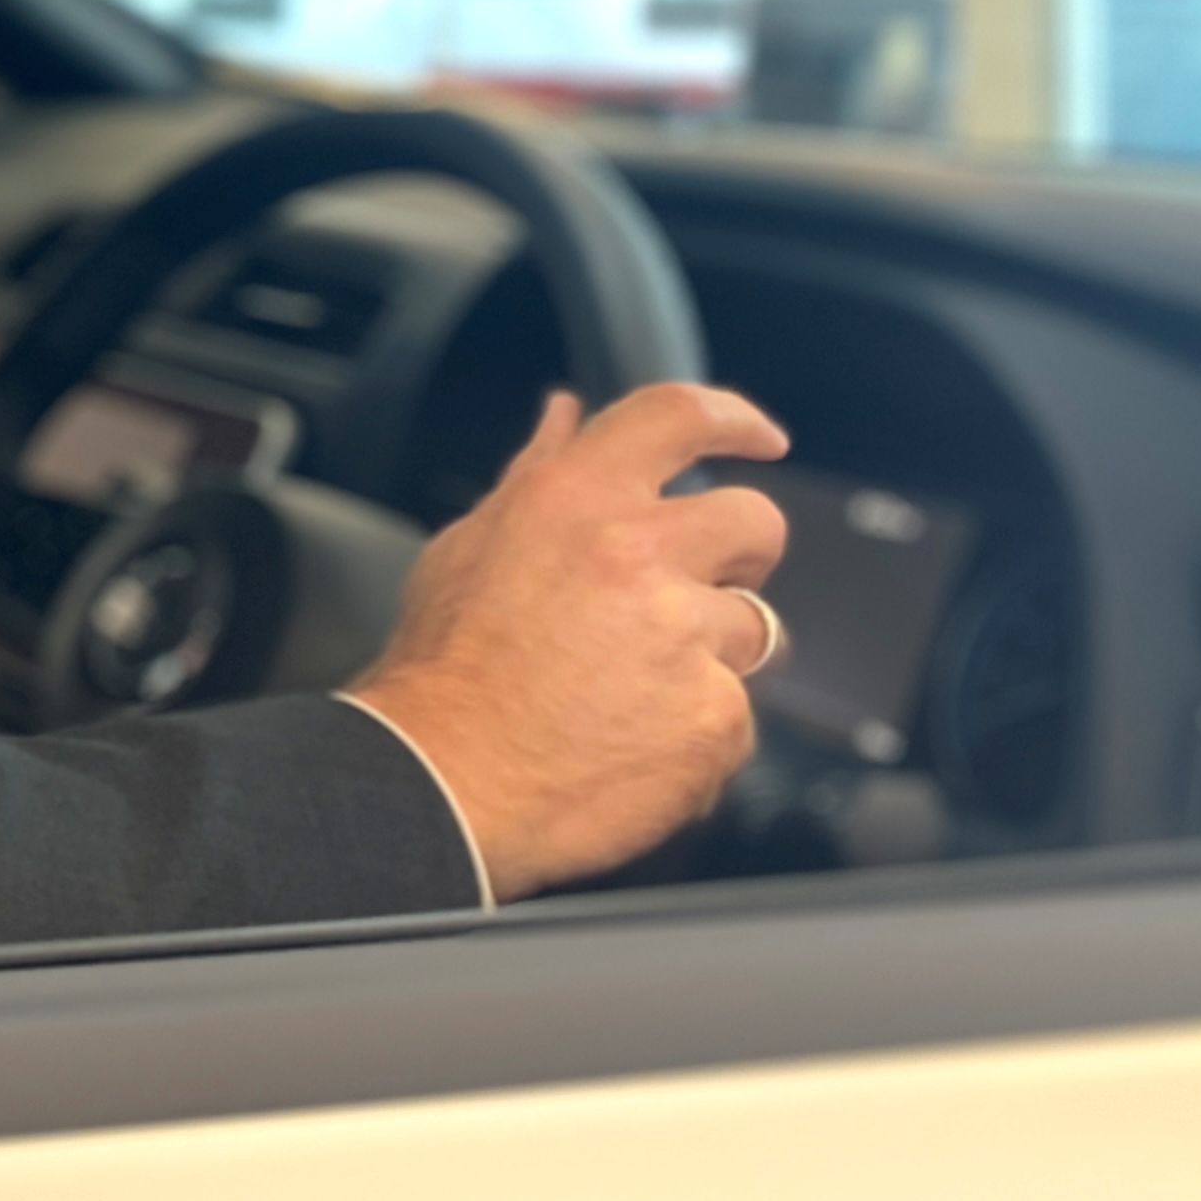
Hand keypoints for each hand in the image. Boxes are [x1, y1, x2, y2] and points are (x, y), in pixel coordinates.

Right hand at [344, 383, 790, 899]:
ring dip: (710, 658)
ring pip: (753, 631)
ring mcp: (685, 638)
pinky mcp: (715, 719)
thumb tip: (565, 414)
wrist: (441, 786)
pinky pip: (735, 718)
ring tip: (633, 695)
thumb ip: (534, 474)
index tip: (759, 438)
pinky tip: (632, 749)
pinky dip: (695, 737)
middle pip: (755, 523)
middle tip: (692, 596)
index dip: (732, 419)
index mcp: (574, 499)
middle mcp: (638, 554)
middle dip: (741, 557)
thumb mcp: (470, 546)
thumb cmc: (441, 671)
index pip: (678, 416)